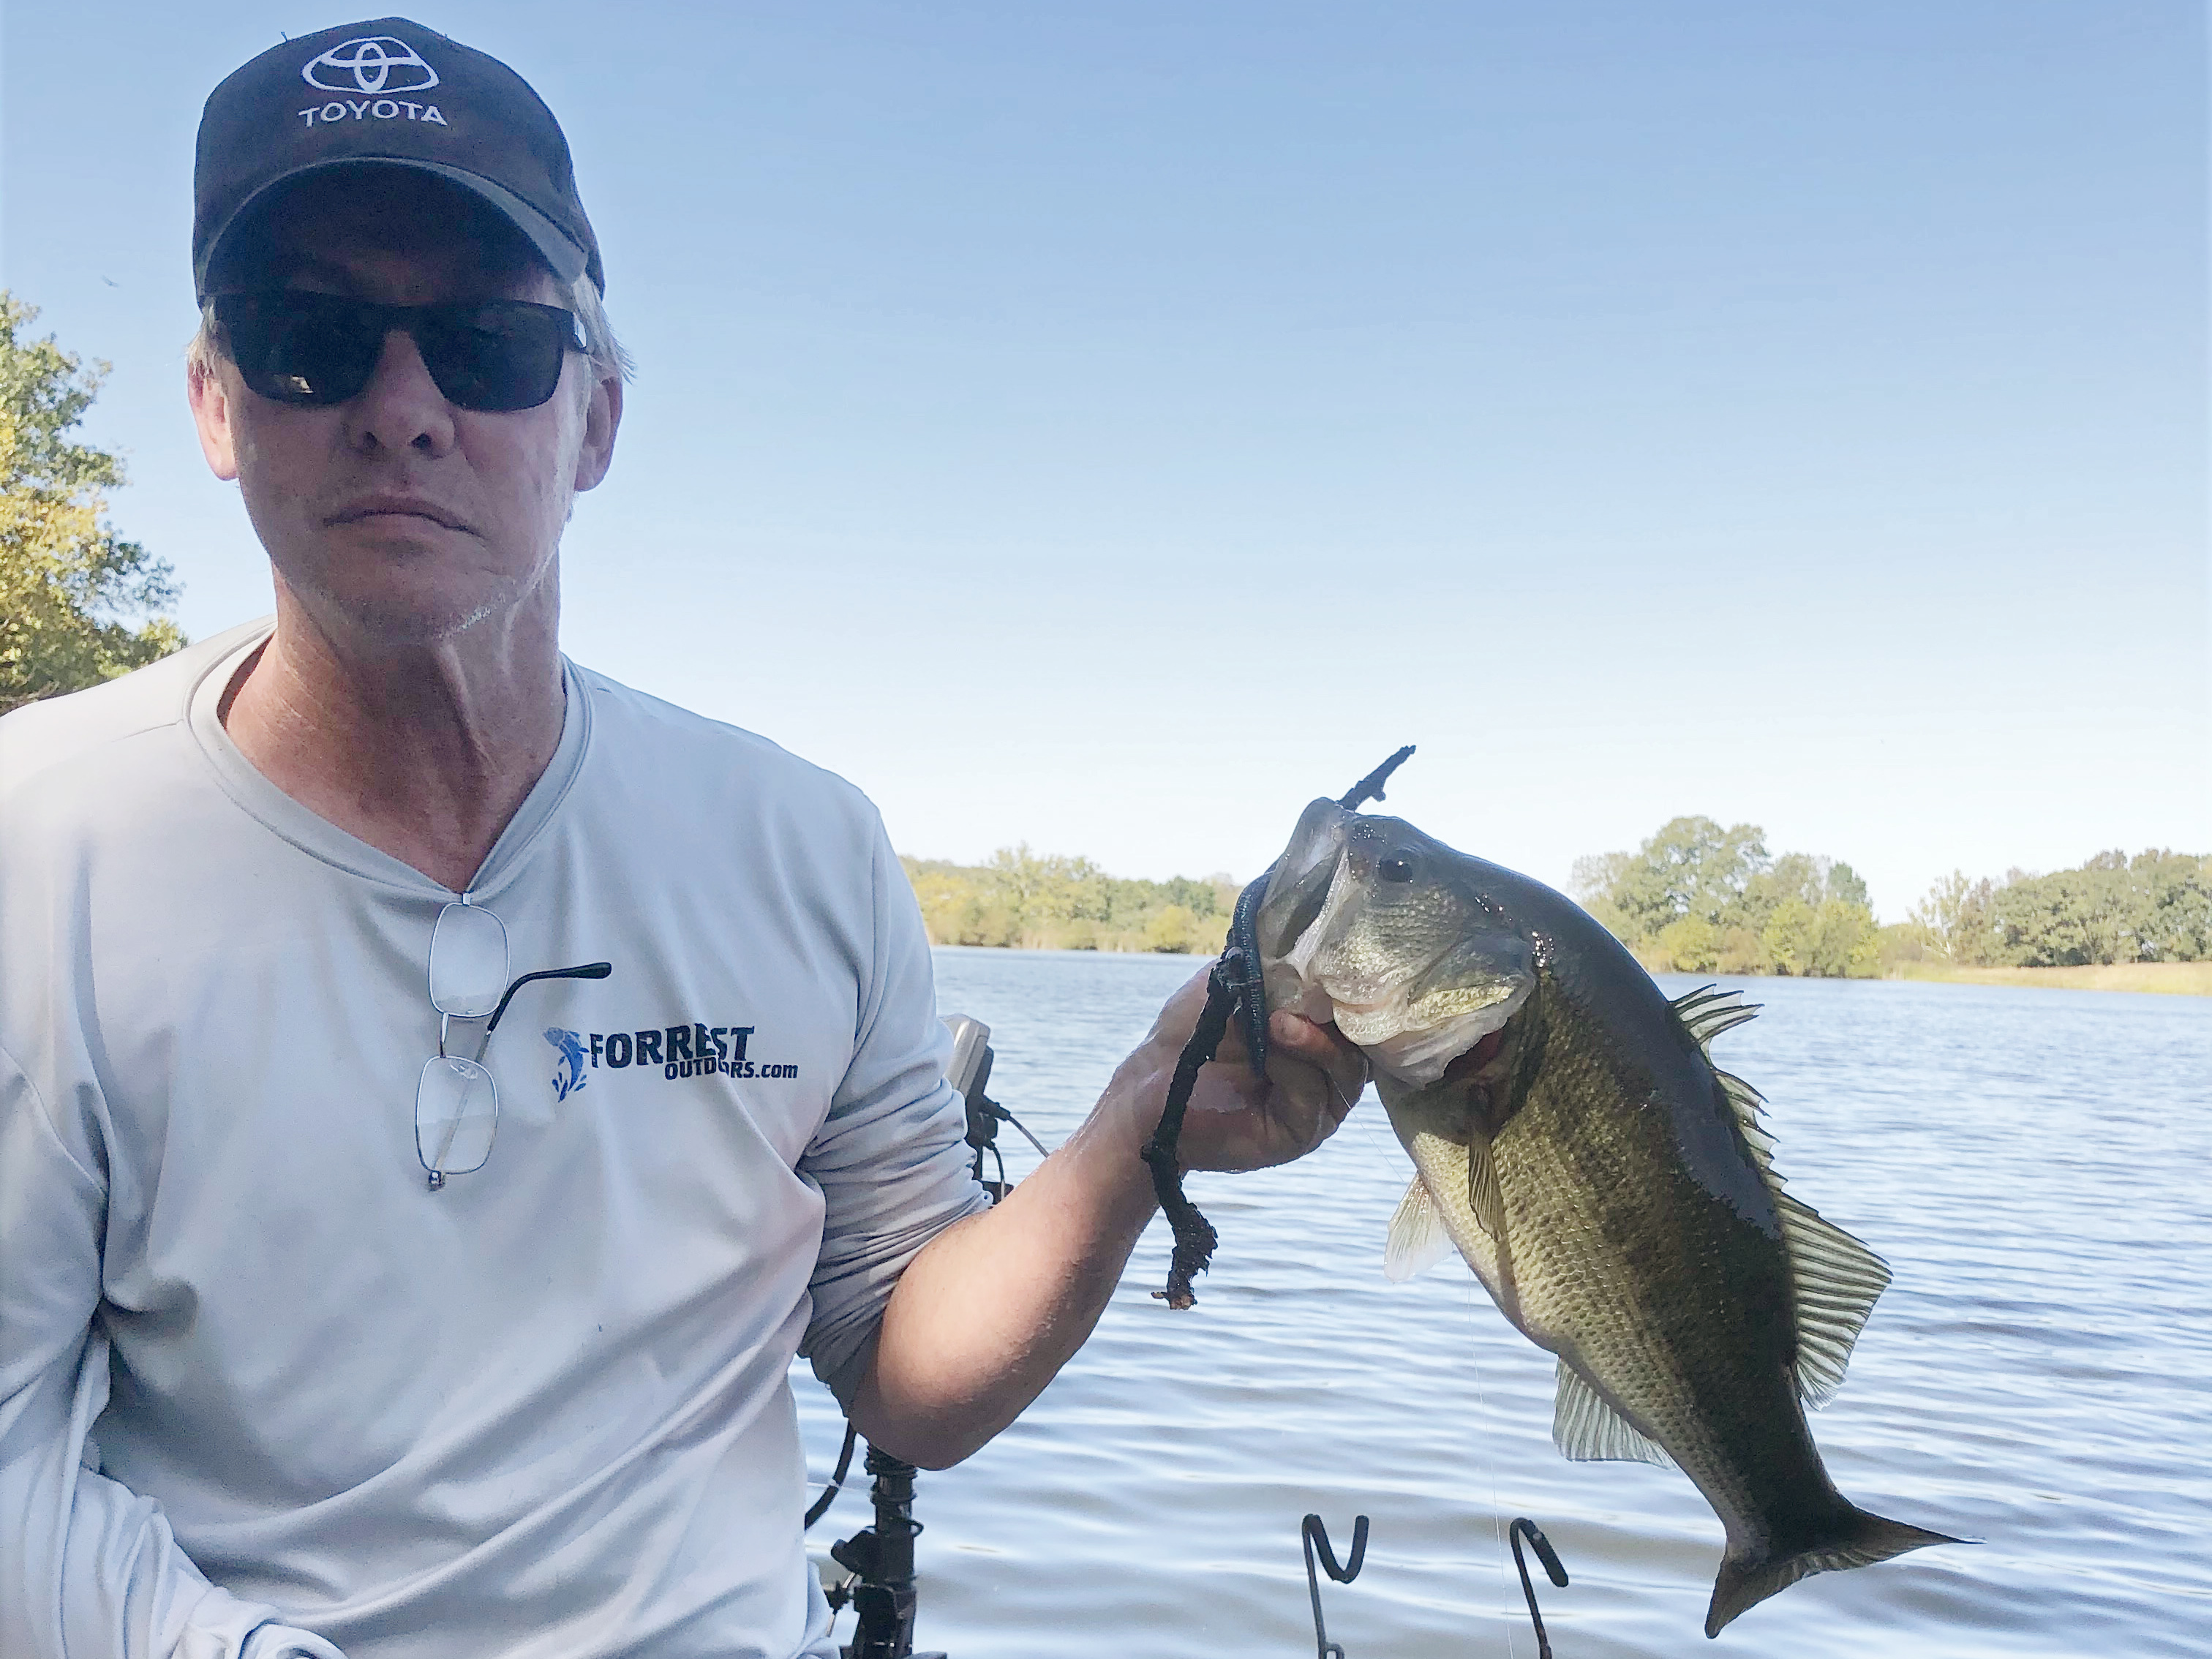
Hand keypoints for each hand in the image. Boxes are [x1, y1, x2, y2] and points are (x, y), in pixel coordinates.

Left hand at [1125, 963, 1368, 1173]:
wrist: (1150, 1084)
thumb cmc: (1193, 1032)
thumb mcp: (1235, 983)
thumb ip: (1274, 964)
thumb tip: (1311, 938)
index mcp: (1318, 1035)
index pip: (1359, 1013)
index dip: (1354, 991)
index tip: (1337, 965)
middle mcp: (1325, 1071)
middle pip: (1361, 1042)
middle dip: (1338, 1016)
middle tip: (1307, 996)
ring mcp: (1315, 1105)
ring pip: (1345, 1072)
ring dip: (1314, 1043)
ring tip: (1277, 1023)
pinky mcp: (1297, 1134)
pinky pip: (1312, 1099)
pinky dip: (1293, 1070)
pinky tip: (1267, 1055)